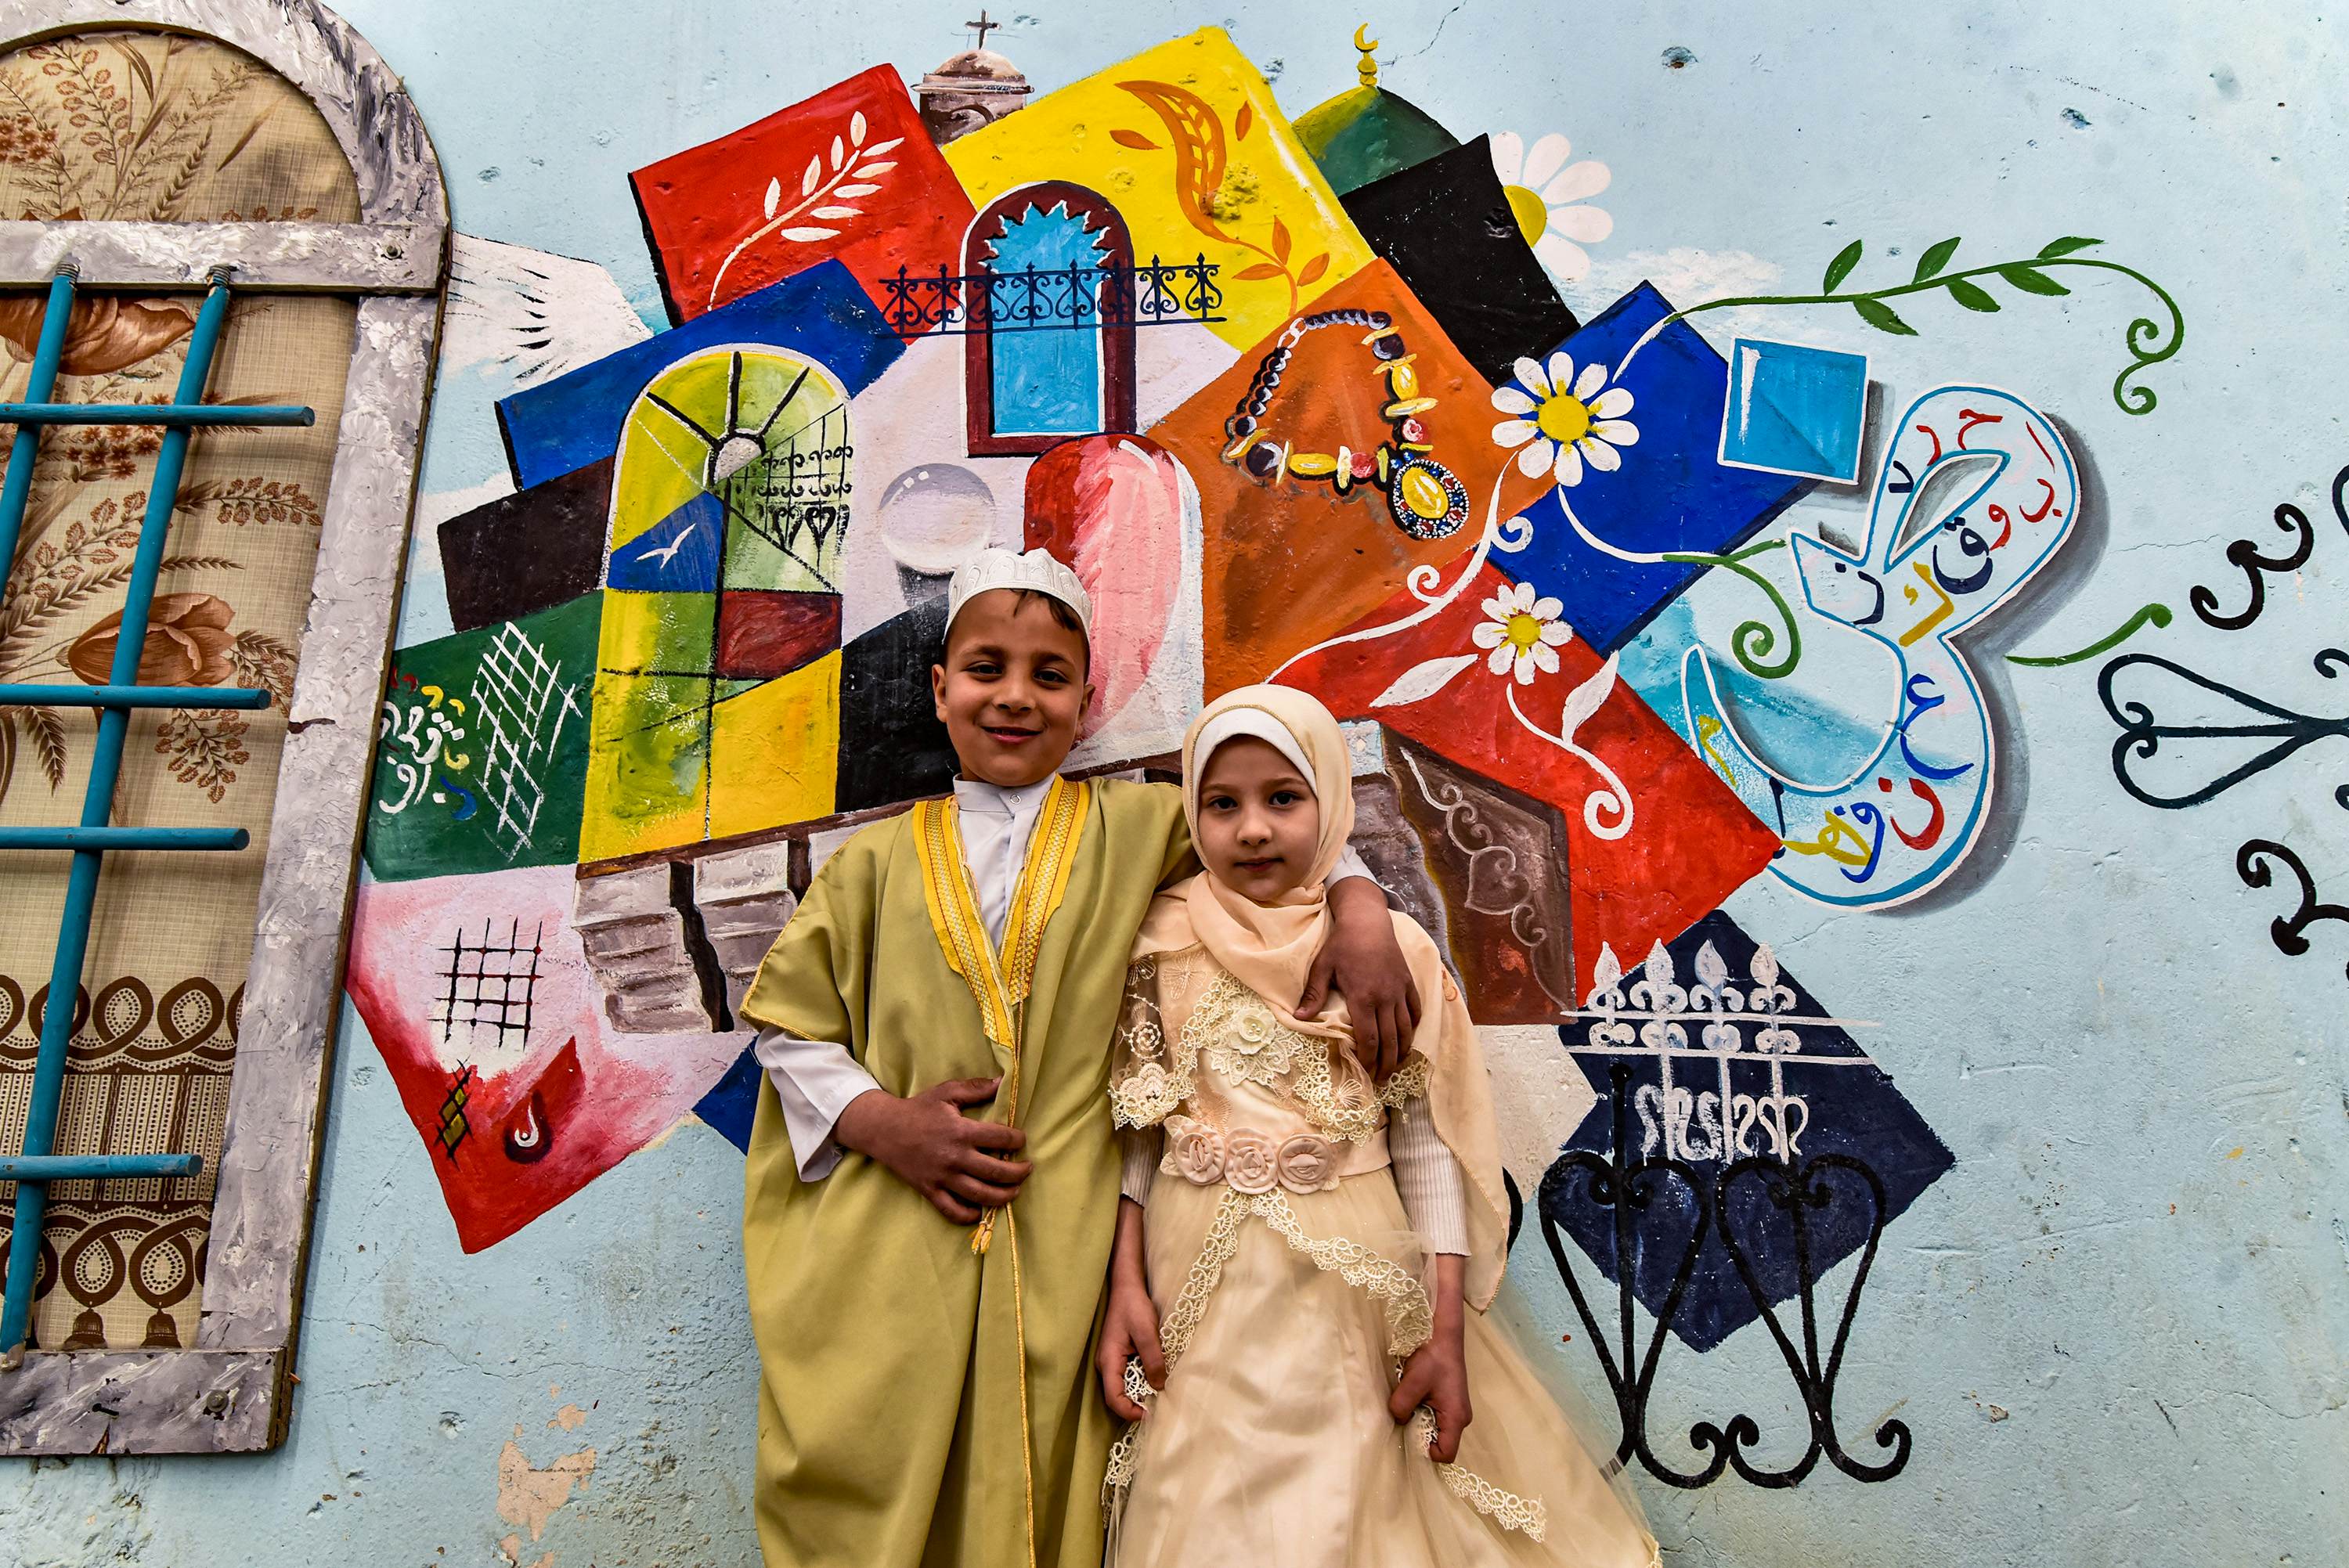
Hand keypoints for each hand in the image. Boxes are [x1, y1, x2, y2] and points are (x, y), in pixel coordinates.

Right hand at [831, 1079, 1029, 1223]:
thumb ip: (975, 1088)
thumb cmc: (918, 1109)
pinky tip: (980, 1211)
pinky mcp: (929, 1191)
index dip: (1017, 1140)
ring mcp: (942, 1177)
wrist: (883, 1129)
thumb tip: (1003, 1082)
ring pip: (980, 1195)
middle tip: (1027, 1169)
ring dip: (1003, 1196)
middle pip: (996, 1172)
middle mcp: (954, 1157)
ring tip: (1014, 1191)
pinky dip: (968, 1215)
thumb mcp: (946, 1092)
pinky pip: (952, 1210)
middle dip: (1018, 1173)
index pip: (1000, 1139)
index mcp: (961, 1131)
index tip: (1021, 1140)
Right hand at [1097, 1269, 1164, 1420]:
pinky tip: (1155, 1377)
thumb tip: (1159, 1387)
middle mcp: (1106, 1364)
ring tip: (1159, 1393)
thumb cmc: (1134, 1307)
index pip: (1113, 1398)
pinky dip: (1141, 1380)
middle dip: (1136, 1405)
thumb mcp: (1147, 1333)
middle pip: (1117, 1396)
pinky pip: (1128, 1375)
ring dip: (1140, 1392)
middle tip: (1159, 1406)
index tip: (1150, 1414)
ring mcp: (1111, 1360)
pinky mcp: (1119, 1355)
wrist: (1127, 1287)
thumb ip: (1153, 1360)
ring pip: (1123, 1387)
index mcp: (1109, 1361)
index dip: (1130, 1411)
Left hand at [1301, 878, 1423, 1083]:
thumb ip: (1314, 994)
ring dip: (1402, 1051)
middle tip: (1381, 1080)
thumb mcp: (1323, 966)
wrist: (1368, 920)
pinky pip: (1415, 1010)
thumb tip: (1299, 1017)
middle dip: (1386, 1064)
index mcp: (1362, 997)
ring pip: (1406, 1029)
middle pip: (1390, 1040)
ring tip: (1395, 1067)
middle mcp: (1385, 997)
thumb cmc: (1342, 944)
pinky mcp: (1408, 982)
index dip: (1368, 1059)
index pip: (1368, 1039)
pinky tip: (1408, 1038)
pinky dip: (1414, 1027)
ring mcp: (1399, 990)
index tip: (1365, 1074)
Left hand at [1390, 1325, 1472, 1462]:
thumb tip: (1397, 1419)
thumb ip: (1401, 1406)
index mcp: (1456, 1418)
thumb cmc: (1433, 1357)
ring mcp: (1455, 1409)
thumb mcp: (1413, 1382)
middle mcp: (1460, 1418)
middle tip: (1403, 1420)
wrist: (1443, 1334)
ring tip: (1407, 1405)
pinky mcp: (1449, 1401)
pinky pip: (1435, 1417)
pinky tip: (1412, 1398)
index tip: (1408, 1437)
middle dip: (1420, 1436)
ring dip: (1419, 1421)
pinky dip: (1422, 1412)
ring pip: (1435, 1429)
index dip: (1426, 1452)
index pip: (1446, 1454)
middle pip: (1440, 1443)